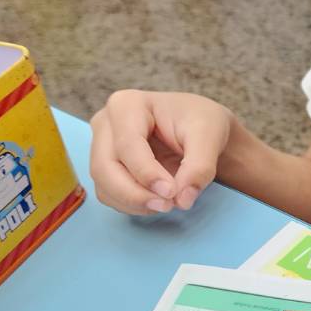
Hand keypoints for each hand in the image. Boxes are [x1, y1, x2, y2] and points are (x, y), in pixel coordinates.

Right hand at [89, 90, 232, 215]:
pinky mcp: (106, 169)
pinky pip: (109, 196)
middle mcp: (105, 124)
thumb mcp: (209, 135)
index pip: (127, 145)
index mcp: (126, 104)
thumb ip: (200, 166)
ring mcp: (101, 147)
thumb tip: (183, 199)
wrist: (198, 131)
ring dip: (135, 203)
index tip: (171, 193)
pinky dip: (133, 206)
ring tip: (168, 204)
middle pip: (105, 167)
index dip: (147, 174)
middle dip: (135, 194)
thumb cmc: (199, 122)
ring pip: (104, 186)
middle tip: (168, 206)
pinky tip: (157, 201)